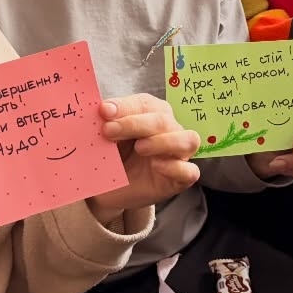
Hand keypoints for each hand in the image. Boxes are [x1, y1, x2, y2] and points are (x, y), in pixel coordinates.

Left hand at [90, 94, 200, 219]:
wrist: (111, 189)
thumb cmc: (114, 156)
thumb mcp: (107, 138)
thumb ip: (106, 122)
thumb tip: (102, 109)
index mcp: (153, 113)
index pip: (145, 103)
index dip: (125, 106)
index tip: (104, 111)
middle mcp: (170, 130)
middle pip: (163, 120)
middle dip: (135, 123)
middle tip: (108, 130)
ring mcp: (179, 154)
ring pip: (188, 140)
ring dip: (163, 141)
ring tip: (140, 147)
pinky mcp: (181, 178)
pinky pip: (190, 171)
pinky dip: (175, 167)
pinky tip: (157, 166)